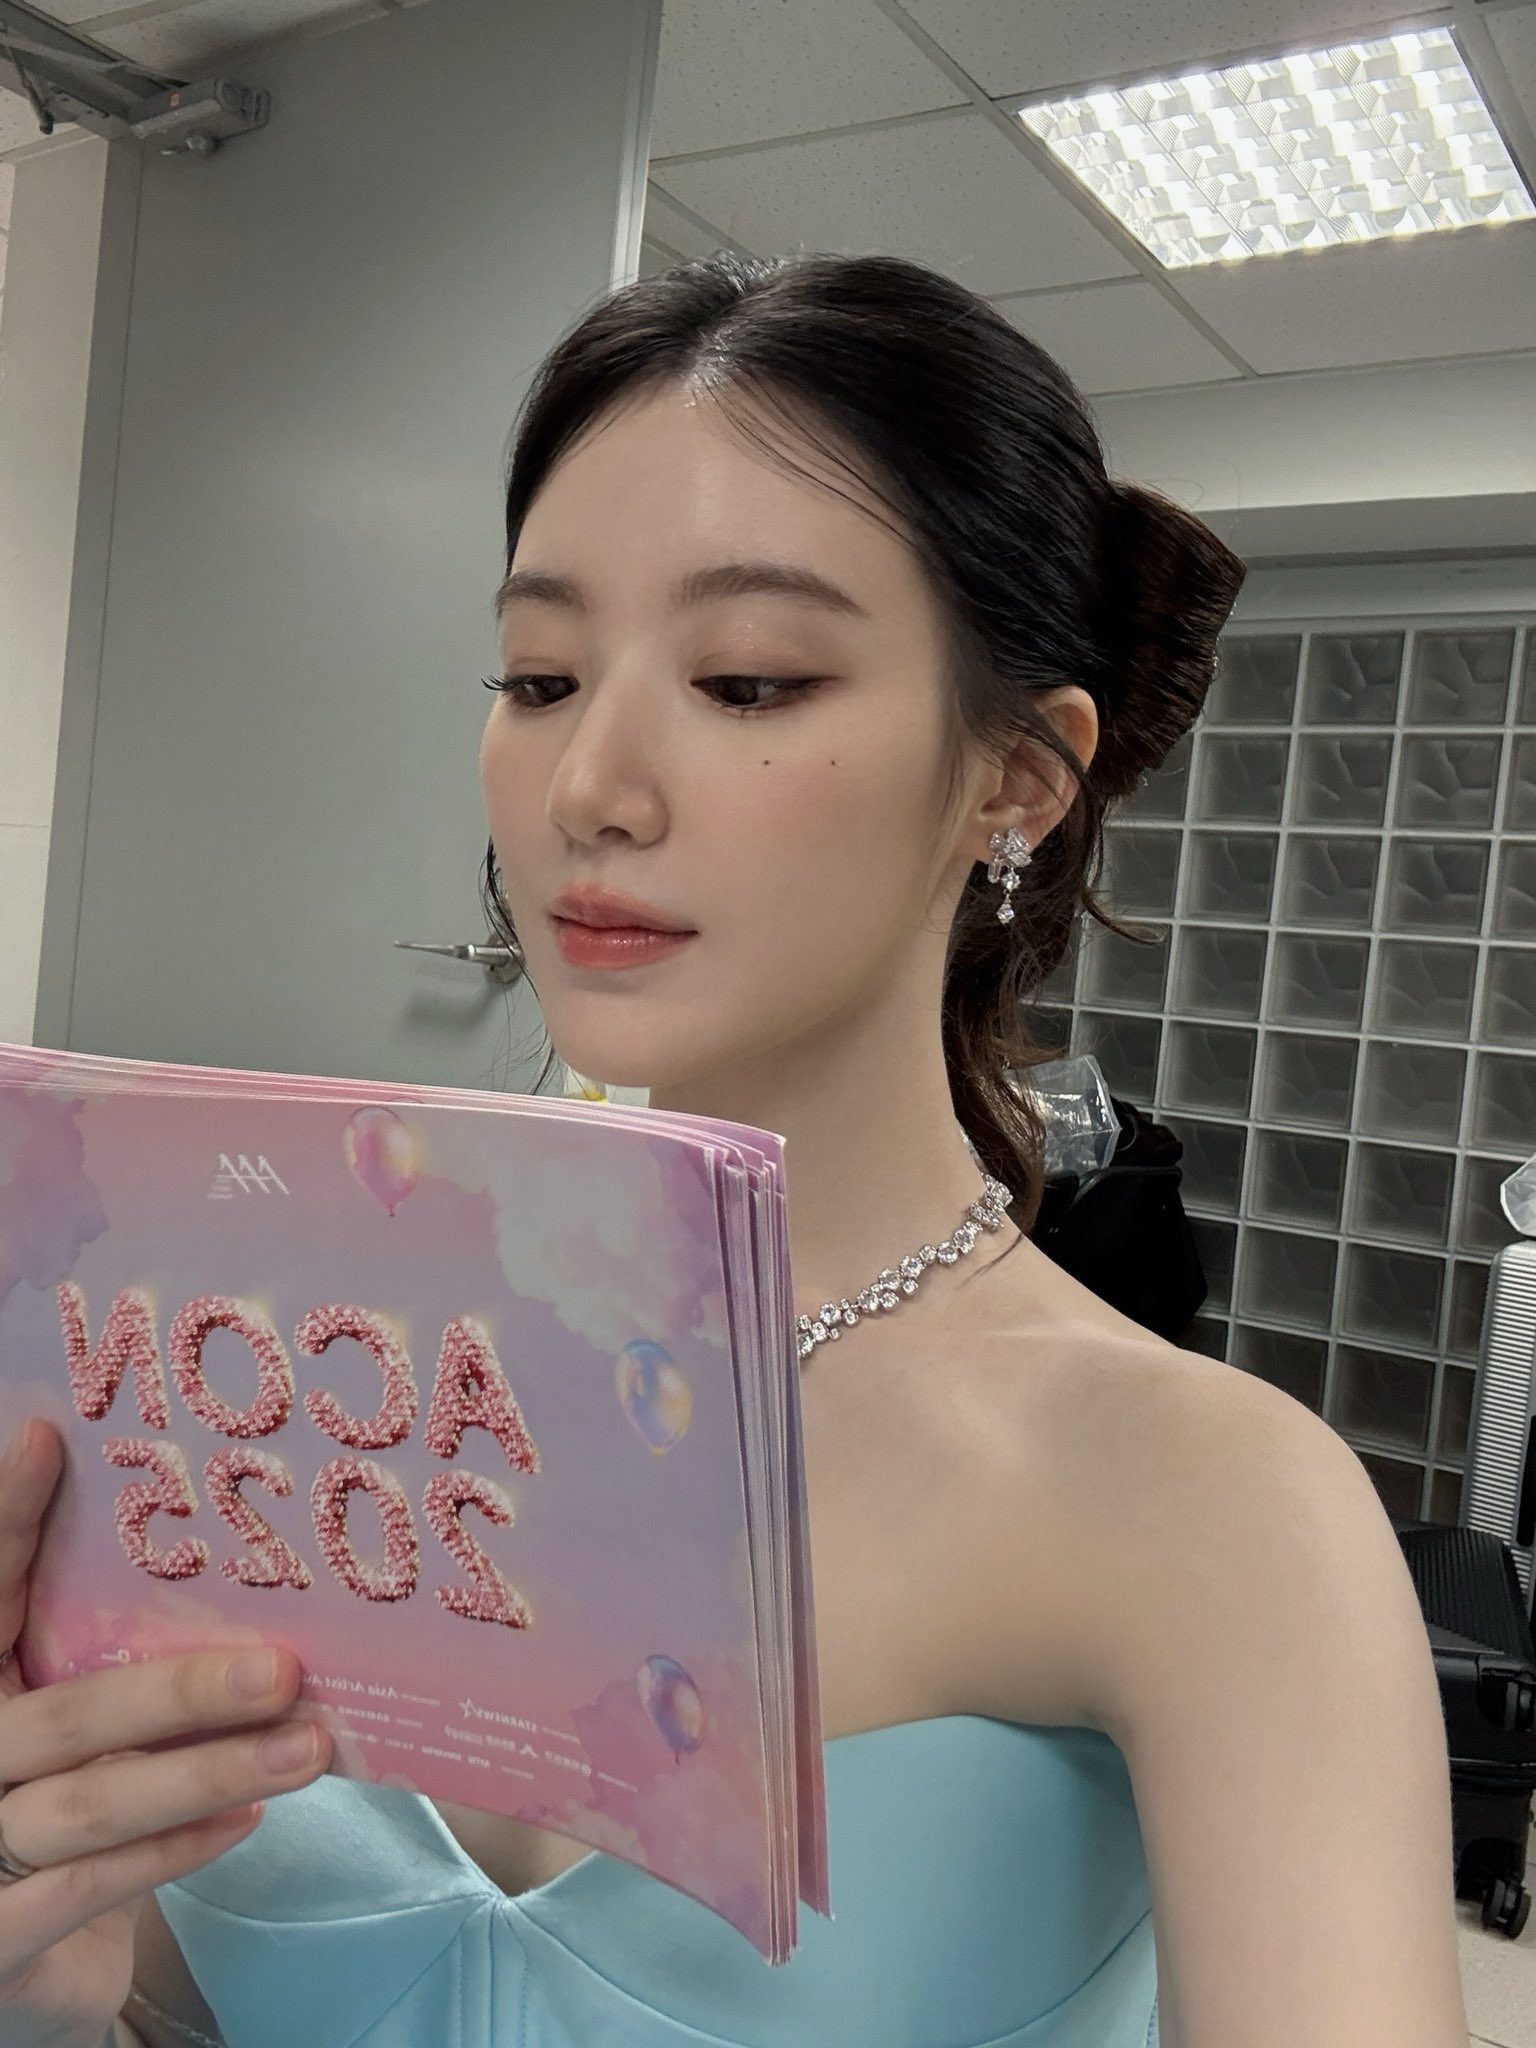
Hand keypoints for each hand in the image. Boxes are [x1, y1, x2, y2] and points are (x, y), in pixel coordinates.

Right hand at [0, 1417, 332, 2047]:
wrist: (25, 1967)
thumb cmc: (69, 1803)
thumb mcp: (77, 1711)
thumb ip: (119, 1648)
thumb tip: (246, 1558)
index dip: (10, 1517)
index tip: (48, 1437)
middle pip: (68, 1711)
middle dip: (181, 1690)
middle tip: (285, 1670)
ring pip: (90, 1802)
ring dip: (208, 1773)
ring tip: (306, 1748)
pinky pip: (86, 1889)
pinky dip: (174, 1852)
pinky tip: (247, 1821)